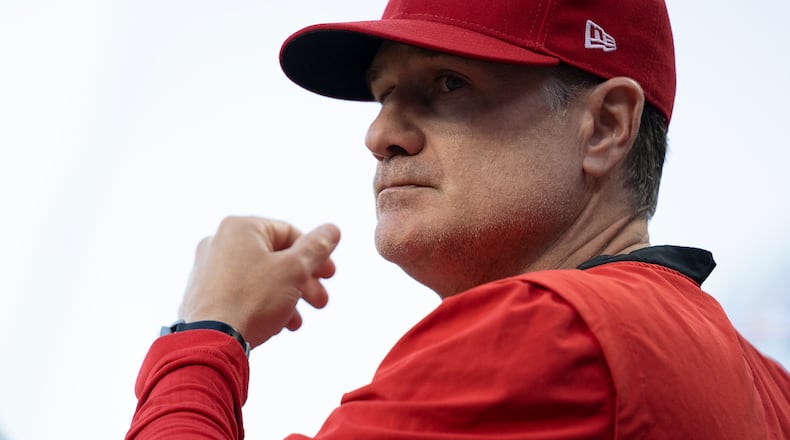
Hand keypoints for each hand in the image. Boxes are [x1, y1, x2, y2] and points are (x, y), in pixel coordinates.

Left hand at [178, 216, 340, 348]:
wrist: (210, 341)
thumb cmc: (252, 300)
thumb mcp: (294, 270)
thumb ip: (316, 247)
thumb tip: (332, 229)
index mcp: (240, 228)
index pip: (289, 233)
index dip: (315, 255)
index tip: (329, 276)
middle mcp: (219, 242)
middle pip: (275, 257)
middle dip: (303, 281)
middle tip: (320, 302)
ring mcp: (208, 268)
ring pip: (260, 277)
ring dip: (286, 296)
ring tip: (298, 321)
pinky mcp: (203, 293)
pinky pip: (242, 293)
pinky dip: (263, 304)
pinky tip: (276, 325)